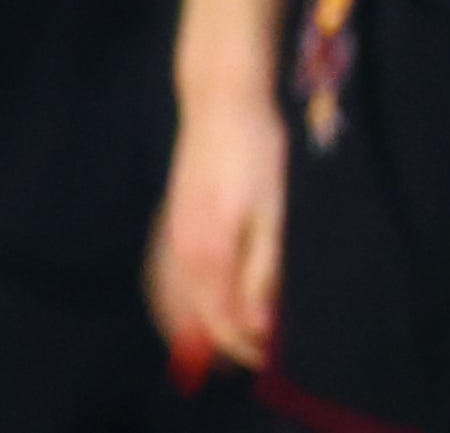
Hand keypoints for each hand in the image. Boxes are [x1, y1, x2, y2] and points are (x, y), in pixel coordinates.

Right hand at [149, 89, 286, 372]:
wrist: (219, 106)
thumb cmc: (256, 153)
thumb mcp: (274, 212)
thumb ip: (265, 271)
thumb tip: (261, 326)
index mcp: (209, 256)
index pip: (223, 323)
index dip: (246, 346)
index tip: (271, 356)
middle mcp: (180, 257)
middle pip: (198, 321)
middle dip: (227, 343)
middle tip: (258, 353)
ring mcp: (167, 242)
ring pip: (176, 306)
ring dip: (200, 330)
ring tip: (229, 344)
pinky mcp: (166, 229)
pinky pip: (163, 284)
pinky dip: (176, 307)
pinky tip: (189, 311)